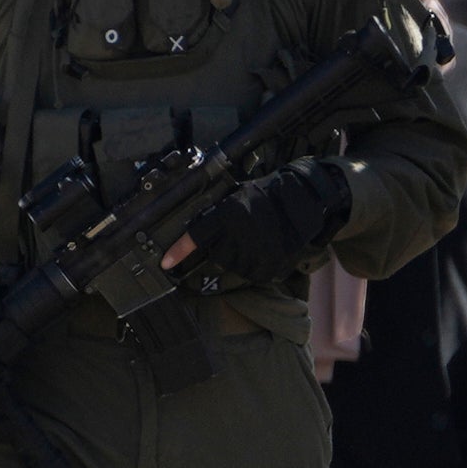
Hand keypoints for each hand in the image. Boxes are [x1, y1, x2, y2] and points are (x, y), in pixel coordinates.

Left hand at [175, 159, 352, 286]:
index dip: (179, 251)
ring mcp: (253, 254)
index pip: (196, 237)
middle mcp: (237, 237)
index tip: (166, 263)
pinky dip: (255, 264)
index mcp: (226, 216)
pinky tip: (265, 247)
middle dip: (223, 245)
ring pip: (233, 265)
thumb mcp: (235, 196)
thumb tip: (197, 231)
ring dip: (240, 255)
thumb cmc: (265, 195)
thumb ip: (216, 215)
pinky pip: (251, 273)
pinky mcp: (267, 266)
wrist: (300, 201)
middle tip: (241, 231)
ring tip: (256, 237)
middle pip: (216, 254)